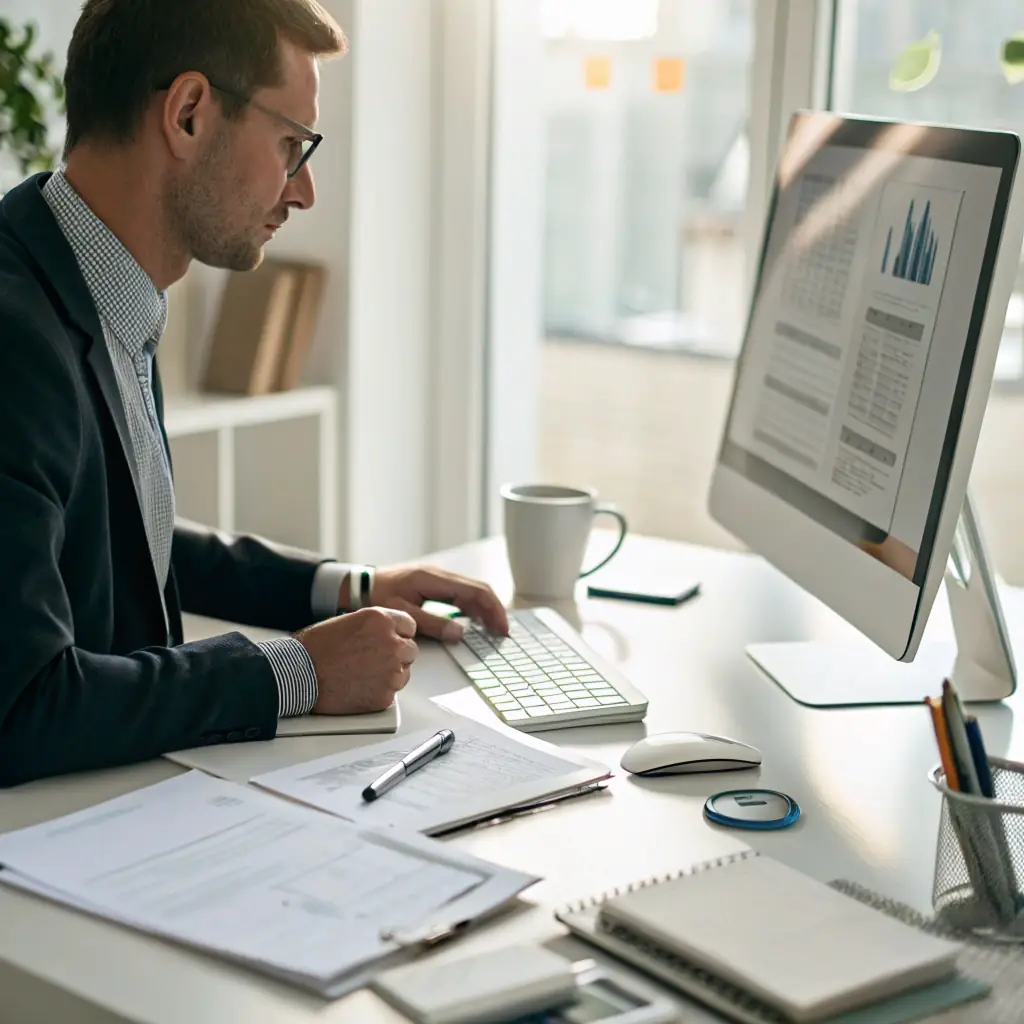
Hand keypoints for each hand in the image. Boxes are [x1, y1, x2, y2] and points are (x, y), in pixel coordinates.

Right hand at [298, 607, 417, 714]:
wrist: (298, 675)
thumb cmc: (314, 648)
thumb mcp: (349, 621)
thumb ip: (375, 626)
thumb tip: (388, 632)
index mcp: (382, 620)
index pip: (410, 626)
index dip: (399, 634)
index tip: (392, 640)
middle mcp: (391, 644)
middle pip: (410, 650)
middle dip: (397, 655)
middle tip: (375, 660)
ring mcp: (391, 671)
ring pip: (404, 673)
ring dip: (390, 674)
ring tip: (364, 674)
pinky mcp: (385, 696)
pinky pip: (392, 693)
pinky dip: (380, 692)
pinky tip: (360, 687)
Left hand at [368, 564, 508, 641]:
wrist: (361, 584)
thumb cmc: (377, 597)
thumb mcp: (402, 613)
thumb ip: (431, 623)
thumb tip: (459, 634)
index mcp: (435, 579)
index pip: (476, 591)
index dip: (492, 609)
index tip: (501, 628)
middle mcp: (441, 575)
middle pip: (479, 590)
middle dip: (494, 611)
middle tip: (503, 633)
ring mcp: (440, 579)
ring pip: (473, 591)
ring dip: (486, 609)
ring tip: (494, 630)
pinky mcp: (436, 585)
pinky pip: (462, 594)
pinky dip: (474, 608)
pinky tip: (477, 622)